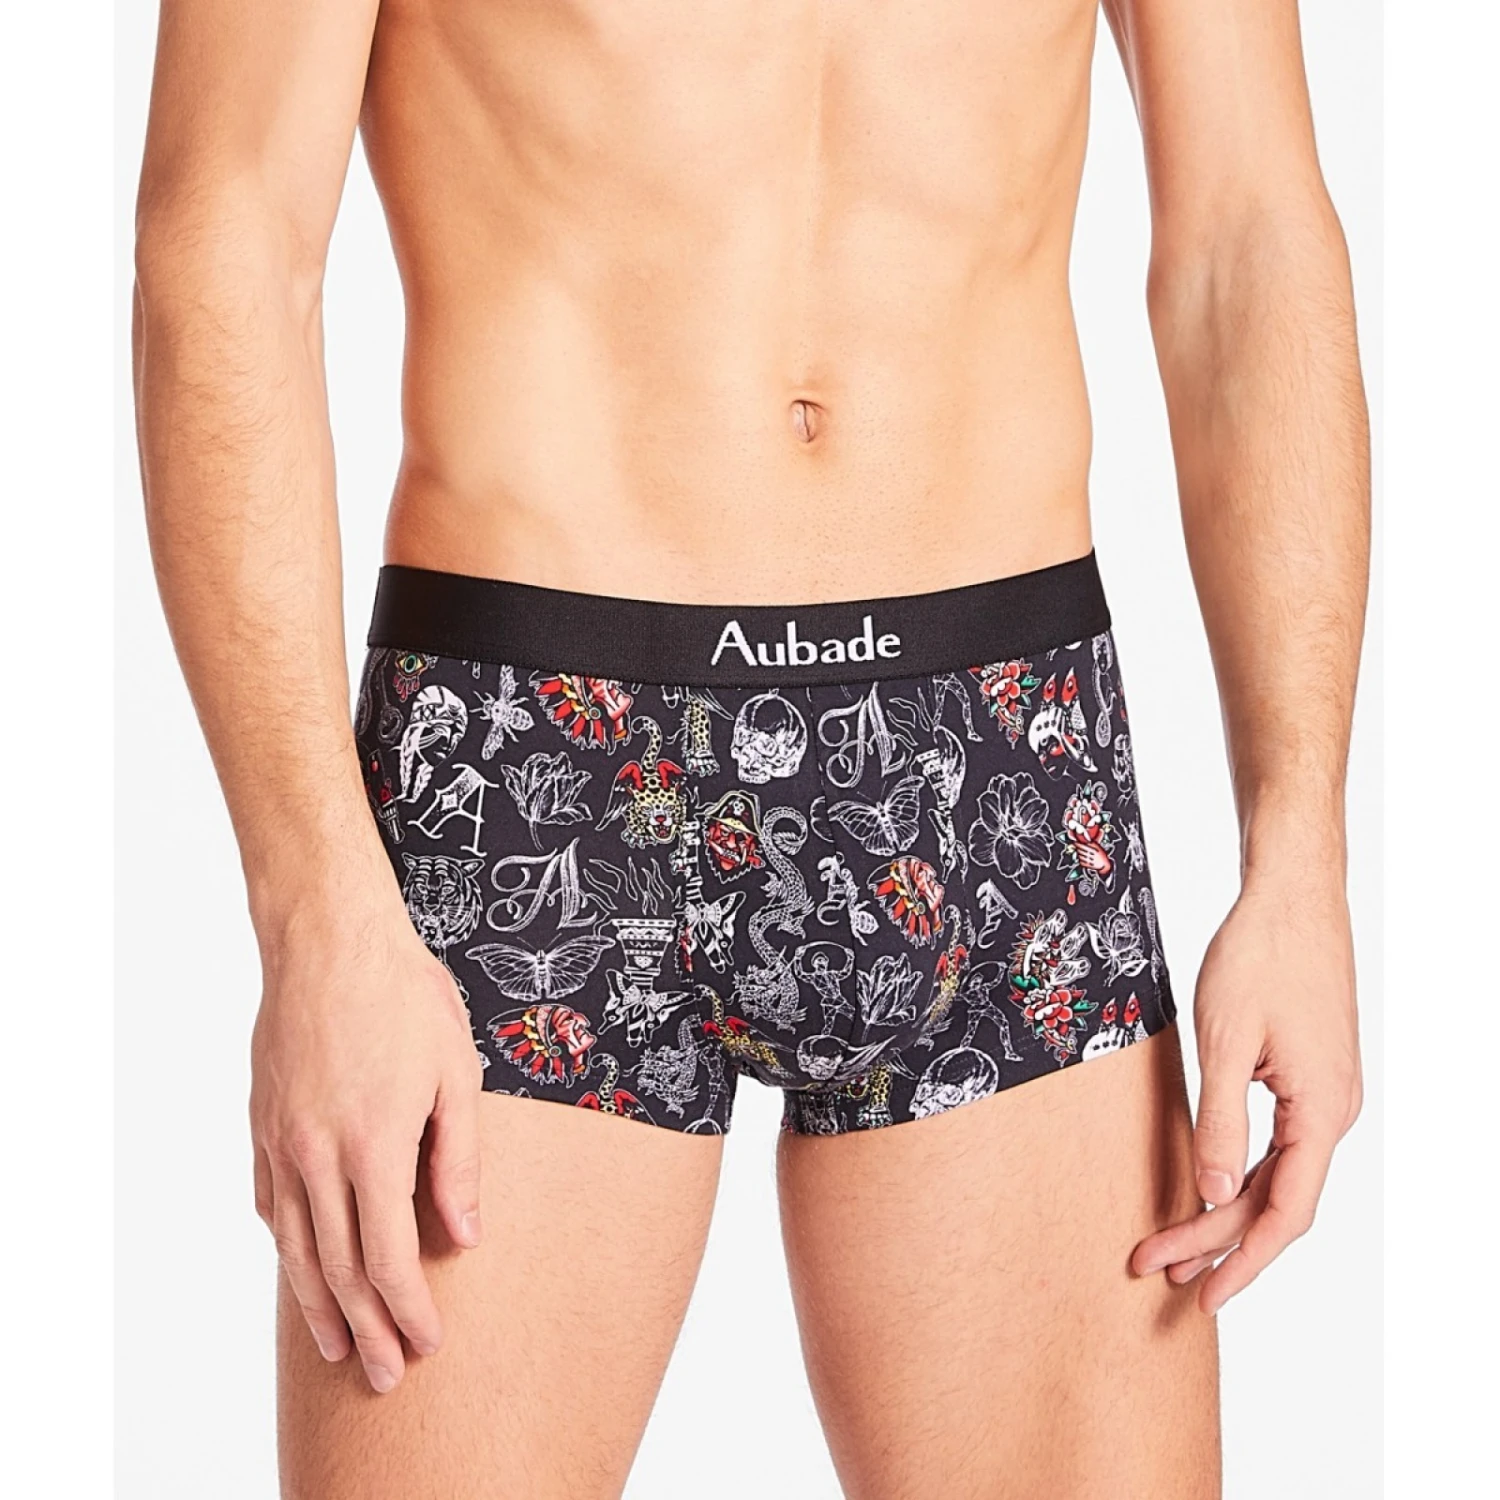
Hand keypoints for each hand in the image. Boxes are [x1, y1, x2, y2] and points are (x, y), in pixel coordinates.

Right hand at [250, 894, 483, 1391]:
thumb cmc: (405, 999)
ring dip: (319, 1306)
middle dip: (366, 1329)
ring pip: (296, 1248)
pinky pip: (272, 1205)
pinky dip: (290, 1249)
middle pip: (339, 1269)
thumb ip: (458, 1161)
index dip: (408, 1309)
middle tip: (385, 1375)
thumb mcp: (455, 1075)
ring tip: (339, 1348)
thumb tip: (464, 1235)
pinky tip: (304, 1268)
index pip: (388, 1259)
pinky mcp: (262, 1125)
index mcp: (374, 1148)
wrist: (329, 942)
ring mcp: (281, 1142)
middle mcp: (318, 1156)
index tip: (426, 1342)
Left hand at [1131, 873, 1361, 1312]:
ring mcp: (1323, 1095)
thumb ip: (1220, 1123)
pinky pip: (1278, 1144)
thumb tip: (1214, 1193)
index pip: (1285, 1213)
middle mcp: (1331, 1112)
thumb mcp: (1225, 1042)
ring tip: (1172, 1244)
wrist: (1291, 897)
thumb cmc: (1259, 957)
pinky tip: (1207, 1188)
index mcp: (1320, 1112)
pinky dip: (1240, 1172)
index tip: (1201, 1295)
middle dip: (1213, 1238)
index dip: (1242, 1260)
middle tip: (1153, 1266)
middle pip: (1275, 1200)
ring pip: (1276, 1175)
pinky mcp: (1307, 1076)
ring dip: (1224, 1209)